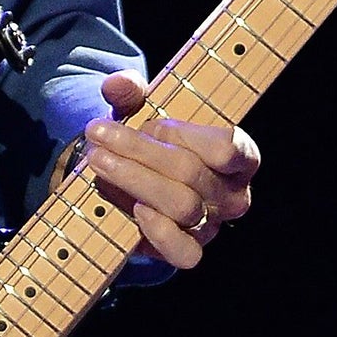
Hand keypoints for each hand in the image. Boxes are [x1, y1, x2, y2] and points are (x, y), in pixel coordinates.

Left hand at [71, 71, 259, 268]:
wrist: (132, 179)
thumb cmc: (149, 139)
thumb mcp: (140, 107)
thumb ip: (130, 90)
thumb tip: (119, 83)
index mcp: (239, 155)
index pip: (227, 147)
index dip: (184, 135)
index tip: (150, 123)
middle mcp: (233, 194)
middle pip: (190, 172)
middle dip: (138, 150)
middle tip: (97, 133)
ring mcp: (212, 225)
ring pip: (181, 206)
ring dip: (133, 180)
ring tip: (98, 160)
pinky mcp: (189, 250)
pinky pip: (184, 252)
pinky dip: (158, 231)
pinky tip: (134, 208)